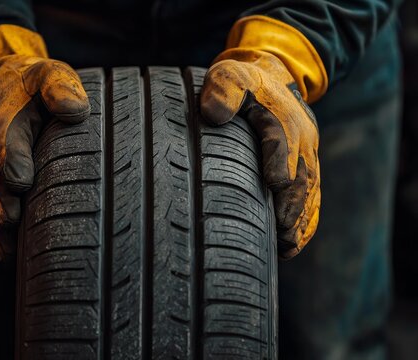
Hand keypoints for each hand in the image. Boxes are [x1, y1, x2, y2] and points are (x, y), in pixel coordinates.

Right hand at [0, 25, 89, 258]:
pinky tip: (7, 256)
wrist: (5, 89)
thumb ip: (59, 88)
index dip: (13, 163)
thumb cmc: (36, 86)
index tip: (20, 182)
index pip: (7, 145)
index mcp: (5, 123)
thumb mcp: (49, 75)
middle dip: (3, 200)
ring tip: (10, 252)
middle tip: (13, 221)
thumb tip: (75, 110)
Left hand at [200, 50, 319, 258]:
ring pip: (309, 192)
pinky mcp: (306, 169)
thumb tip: (214, 115)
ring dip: (300, 221)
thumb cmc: (243, 81)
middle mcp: (301, 139)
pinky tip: (293, 245)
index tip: (275, 183)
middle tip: (281, 234)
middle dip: (293, 204)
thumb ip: (224, 90)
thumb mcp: (229, 75)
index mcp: (281, 115)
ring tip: (287, 249)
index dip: (280, 161)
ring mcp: (306, 156)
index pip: (282, 140)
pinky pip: (312, 197)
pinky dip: (306, 222)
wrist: (271, 78)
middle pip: (301, 175)